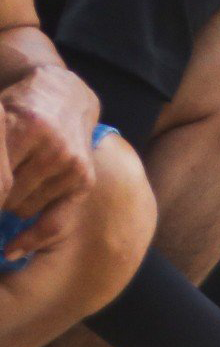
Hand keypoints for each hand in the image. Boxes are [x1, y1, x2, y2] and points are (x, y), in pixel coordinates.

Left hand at [0, 66, 99, 252]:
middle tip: (3, 186)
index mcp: (21, 125)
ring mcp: (71, 165)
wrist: (64, 96)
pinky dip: (29, 238)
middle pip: (3, 197)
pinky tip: (11, 250)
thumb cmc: (17, 108)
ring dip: (8, 204)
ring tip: (12, 180)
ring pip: (20, 209)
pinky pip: (53, 222)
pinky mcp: (84, 180)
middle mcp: (51, 147)